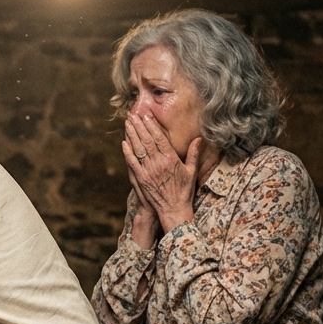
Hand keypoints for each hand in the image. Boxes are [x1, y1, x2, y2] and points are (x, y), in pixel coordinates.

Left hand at [122, 113, 198, 233]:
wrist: (173, 209)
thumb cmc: (184, 190)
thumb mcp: (191, 171)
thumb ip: (194, 153)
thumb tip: (199, 138)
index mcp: (171, 159)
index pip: (159, 138)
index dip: (151, 126)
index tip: (146, 115)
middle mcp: (159, 163)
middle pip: (147, 140)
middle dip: (139, 126)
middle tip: (133, 114)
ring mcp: (148, 171)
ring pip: (138, 149)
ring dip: (131, 135)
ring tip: (127, 123)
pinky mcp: (140, 179)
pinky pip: (132, 162)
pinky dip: (127, 151)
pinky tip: (124, 142)